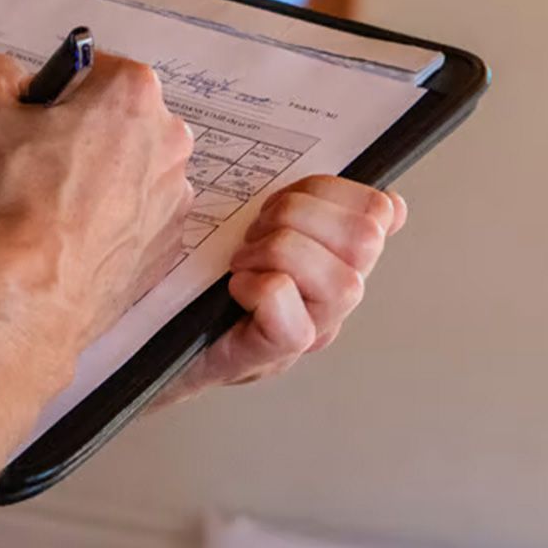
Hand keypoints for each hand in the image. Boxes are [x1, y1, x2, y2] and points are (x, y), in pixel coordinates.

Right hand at [0, 52, 194, 344]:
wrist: (23, 300)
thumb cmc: (5, 206)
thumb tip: (8, 79)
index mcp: (132, 95)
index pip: (91, 69)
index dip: (50, 93)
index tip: (27, 120)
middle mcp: (168, 144)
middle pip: (115, 122)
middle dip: (77, 136)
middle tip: (29, 167)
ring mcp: (172, 203)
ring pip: (125, 174)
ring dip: (92, 183)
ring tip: (43, 212)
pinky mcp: (163, 252)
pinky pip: (131, 223)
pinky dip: (103, 228)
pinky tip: (64, 244)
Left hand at [154, 176, 406, 406]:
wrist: (154, 347)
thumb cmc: (204, 284)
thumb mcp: (262, 231)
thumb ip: (312, 210)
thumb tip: (393, 205)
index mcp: (338, 260)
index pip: (378, 212)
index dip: (329, 190)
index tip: (281, 200)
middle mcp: (334, 301)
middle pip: (365, 241)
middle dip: (300, 216)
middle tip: (254, 232)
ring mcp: (309, 334)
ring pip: (341, 282)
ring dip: (278, 253)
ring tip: (241, 261)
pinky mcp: (269, 357)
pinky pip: (289, 313)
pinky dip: (259, 288)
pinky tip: (235, 288)